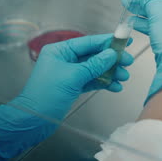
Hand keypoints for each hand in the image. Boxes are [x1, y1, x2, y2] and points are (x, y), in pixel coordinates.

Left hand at [0, 34, 133, 160]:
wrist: (34, 120)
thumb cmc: (46, 95)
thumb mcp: (73, 77)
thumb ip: (94, 65)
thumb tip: (111, 54)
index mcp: (60, 51)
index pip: (88, 42)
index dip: (107, 41)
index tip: (124, 39)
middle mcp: (65, 60)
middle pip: (94, 55)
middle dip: (111, 60)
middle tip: (127, 62)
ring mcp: (69, 73)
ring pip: (95, 69)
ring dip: (110, 73)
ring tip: (124, 77)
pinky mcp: (73, 86)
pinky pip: (92, 81)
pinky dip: (104, 83)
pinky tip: (115, 87)